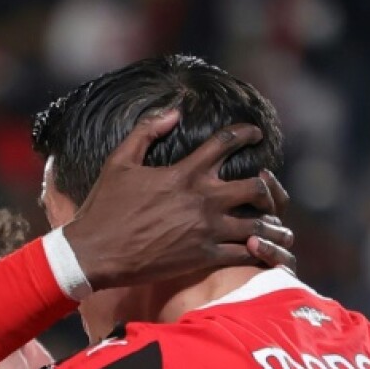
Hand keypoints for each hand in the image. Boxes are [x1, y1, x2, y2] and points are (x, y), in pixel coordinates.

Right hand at [62, 112, 295, 289]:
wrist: (94, 252)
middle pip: (256, 187)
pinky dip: (259, 252)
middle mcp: (202, 199)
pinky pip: (244, 254)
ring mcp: (206, 230)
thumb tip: (174, 111)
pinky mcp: (203, 257)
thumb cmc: (103, 207)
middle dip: (268, 187)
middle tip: (267, 188)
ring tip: (275, 224)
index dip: (247, 133)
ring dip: (270, 223)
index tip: (256, 135)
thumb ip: (147, 131)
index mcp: (185, 173)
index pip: (227, 143)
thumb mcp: (119, 161)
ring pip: (257, 223)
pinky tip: (263, 250)